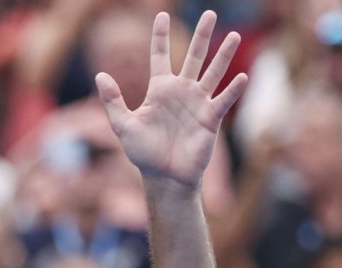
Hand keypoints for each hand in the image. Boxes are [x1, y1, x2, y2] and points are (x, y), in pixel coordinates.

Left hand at [95, 11, 246, 192]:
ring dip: (223, 55)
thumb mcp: (123, 125)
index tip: (161, 15)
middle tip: (210, 12)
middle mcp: (181, 91)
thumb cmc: (144, 153)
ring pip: (213, 73)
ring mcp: (198, 103)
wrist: (165, 177)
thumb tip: (100, 75)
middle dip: (202, 35)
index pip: (160, 56)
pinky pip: (223, 100)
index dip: (160, 36)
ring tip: (234, 36)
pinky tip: (242, 76)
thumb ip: (112, 101)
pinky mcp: (211, 118)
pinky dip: (233, 90)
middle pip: (194, 56)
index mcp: (160, 89)